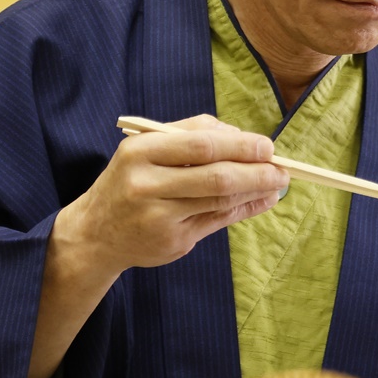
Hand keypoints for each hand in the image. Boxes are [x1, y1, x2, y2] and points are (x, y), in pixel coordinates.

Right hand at [54, 114, 289, 279]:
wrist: (95, 233)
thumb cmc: (131, 180)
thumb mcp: (148, 150)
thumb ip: (192, 137)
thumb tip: (245, 138)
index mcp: (140, 151)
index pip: (200, 144)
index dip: (240, 145)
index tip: (267, 146)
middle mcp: (146, 184)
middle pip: (215, 175)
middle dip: (256, 171)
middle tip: (282, 169)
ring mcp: (158, 216)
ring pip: (220, 200)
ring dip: (256, 191)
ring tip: (278, 183)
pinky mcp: (171, 240)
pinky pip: (217, 221)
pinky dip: (245, 209)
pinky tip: (262, 201)